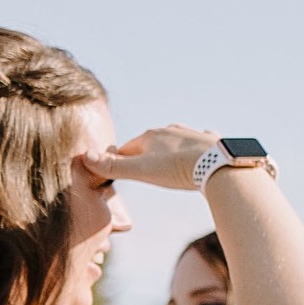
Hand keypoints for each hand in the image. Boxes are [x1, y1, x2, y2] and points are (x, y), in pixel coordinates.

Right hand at [90, 123, 225, 192]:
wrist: (218, 164)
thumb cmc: (177, 169)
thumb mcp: (141, 170)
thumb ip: (113, 166)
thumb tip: (85, 156)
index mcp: (150, 135)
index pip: (127, 149)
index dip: (121, 162)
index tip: (121, 173)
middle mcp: (170, 130)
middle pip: (151, 145)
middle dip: (147, 157)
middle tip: (148, 174)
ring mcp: (192, 134)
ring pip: (175, 142)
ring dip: (171, 153)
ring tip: (172, 168)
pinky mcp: (211, 142)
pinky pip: (201, 143)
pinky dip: (197, 151)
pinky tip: (201, 158)